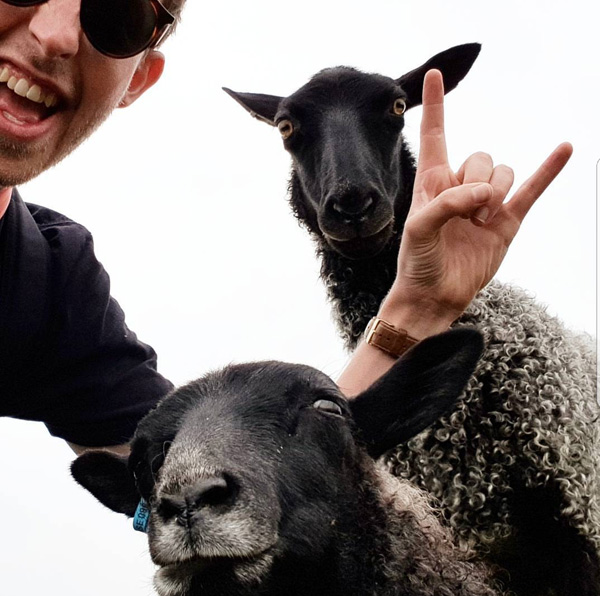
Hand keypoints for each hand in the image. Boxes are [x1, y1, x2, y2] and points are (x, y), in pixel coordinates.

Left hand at [385, 69, 571, 324]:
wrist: (433, 295)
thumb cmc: (416, 261)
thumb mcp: (419, 228)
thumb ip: (448, 203)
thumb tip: (486, 193)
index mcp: (431, 182)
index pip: (435, 135)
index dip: (434, 106)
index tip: (434, 75)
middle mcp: (459, 187)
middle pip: (480, 156)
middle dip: (476, 181)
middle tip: (464, 213)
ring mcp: (485, 203)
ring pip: (504, 172)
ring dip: (494, 194)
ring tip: (478, 221)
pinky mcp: (506, 222)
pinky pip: (532, 190)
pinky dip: (548, 170)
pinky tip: (565, 148)